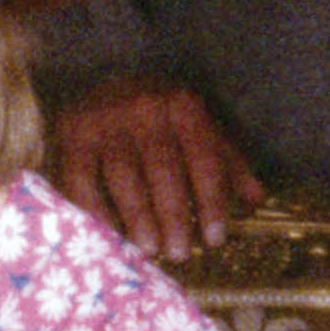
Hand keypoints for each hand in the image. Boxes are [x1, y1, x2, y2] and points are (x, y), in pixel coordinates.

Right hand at [52, 79, 263, 260]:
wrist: (102, 78)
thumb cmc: (159, 115)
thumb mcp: (199, 128)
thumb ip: (227, 162)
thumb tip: (256, 200)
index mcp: (184, 106)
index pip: (204, 159)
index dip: (211, 202)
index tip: (213, 239)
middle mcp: (145, 109)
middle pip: (164, 170)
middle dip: (174, 216)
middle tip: (179, 253)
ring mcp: (105, 121)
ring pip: (124, 177)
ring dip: (138, 218)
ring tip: (149, 250)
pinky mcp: (72, 135)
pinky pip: (83, 179)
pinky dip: (95, 210)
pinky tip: (108, 235)